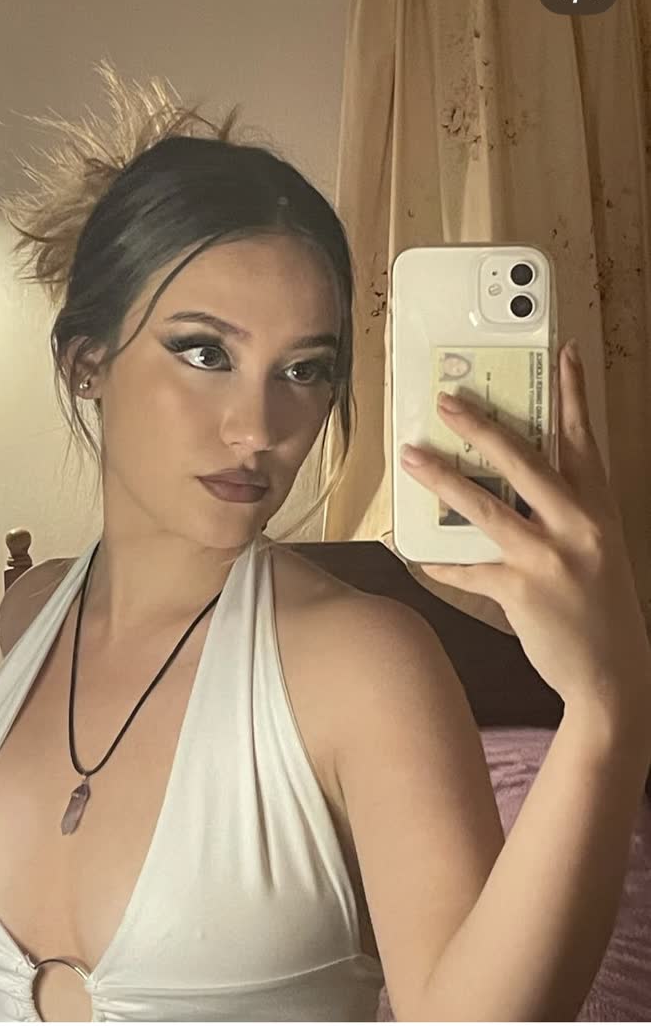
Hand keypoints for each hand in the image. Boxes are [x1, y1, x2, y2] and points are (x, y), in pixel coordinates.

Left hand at [399, 341, 650, 716]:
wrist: (613, 673)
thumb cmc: (600, 606)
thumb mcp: (597, 548)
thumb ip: (564, 512)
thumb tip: (510, 483)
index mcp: (599, 508)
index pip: (583, 439)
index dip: (572, 394)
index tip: (562, 352)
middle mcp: (578, 525)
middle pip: (524, 460)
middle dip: (482, 426)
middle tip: (448, 400)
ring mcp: (550, 557)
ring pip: (485, 506)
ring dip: (442, 479)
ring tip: (412, 458)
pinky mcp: (522, 591)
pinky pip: (470, 568)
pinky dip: (444, 562)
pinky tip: (420, 554)